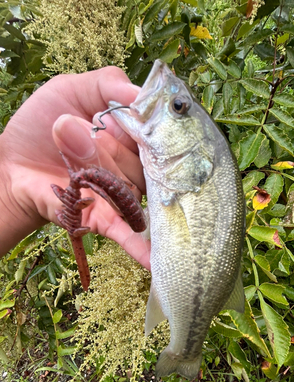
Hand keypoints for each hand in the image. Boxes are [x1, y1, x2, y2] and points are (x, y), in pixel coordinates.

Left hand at [0, 67, 149, 268]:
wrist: (10, 166)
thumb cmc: (39, 127)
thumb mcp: (68, 90)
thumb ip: (107, 84)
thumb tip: (143, 97)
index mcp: (127, 137)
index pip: (156, 133)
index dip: (152, 126)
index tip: (141, 119)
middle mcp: (130, 167)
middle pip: (145, 162)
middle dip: (113, 149)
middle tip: (81, 135)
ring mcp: (118, 195)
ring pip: (131, 188)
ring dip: (105, 176)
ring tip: (74, 167)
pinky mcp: (101, 218)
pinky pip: (125, 234)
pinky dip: (140, 248)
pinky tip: (154, 262)